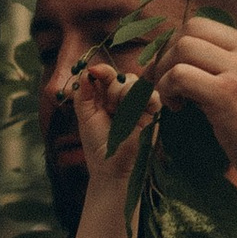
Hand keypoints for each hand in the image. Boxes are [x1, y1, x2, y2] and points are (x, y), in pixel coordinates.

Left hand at [72, 51, 145, 182]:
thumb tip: (86, 72)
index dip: (103, 71)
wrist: (109, 167)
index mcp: (108, 97)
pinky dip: (142, 98)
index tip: (93, 71)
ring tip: (116, 111)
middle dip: (113, 86)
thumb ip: (83, 94)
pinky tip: (131, 110)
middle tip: (108, 106)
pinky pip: (153, 95)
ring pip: (137, 83)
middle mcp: (125, 99)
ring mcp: (140, 105)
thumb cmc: (97, 144)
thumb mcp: (85, 116)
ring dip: (124, 92)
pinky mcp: (153, 113)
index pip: (109, 75)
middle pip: (124, 76)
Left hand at [153, 12, 236, 198]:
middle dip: (169, 52)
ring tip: (172, 98)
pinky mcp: (227, 93)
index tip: (179, 70)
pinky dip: (167, 89)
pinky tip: (176, 108)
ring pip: (183, 46)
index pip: (214, 28)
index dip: (188, 47)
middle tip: (162, 80)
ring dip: (164, 71)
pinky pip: (179, 75)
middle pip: (194, 27)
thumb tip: (197, 66)